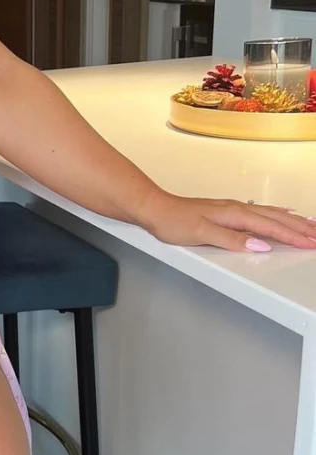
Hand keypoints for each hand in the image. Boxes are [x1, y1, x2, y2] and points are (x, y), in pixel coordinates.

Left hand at [141, 192, 315, 252]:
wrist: (155, 208)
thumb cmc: (173, 220)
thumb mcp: (201, 234)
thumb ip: (232, 240)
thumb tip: (260, 245)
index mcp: (234, 215)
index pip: (270, 228)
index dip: (292, 237)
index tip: (311, 244)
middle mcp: (237, 209)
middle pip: (276, 219)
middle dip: (300, 228)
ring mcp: (233, 209)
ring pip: (271, 214)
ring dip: (293, 220)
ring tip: (311, 225)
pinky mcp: (227, 211)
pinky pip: (261, 211)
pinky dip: (277, 213)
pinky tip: (283, 212)